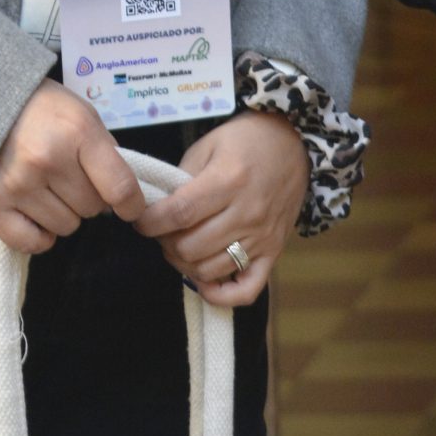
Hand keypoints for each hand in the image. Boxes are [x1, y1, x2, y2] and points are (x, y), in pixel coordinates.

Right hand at [0, 80, 146, 253]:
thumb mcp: (83, 115)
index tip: (130, 208)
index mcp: (77, 132)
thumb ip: (104, 152)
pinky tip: (35, 212)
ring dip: (63, 213)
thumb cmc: (43, 109)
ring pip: (64, 227)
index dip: (131, 204)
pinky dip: (38, 235)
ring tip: (48, 187)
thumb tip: (120, 197)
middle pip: (91, 209)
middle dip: (88, 198)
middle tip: (70, 178)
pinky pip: (30, 242)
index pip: (118, 187)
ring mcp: (18, 183)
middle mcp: (48, 159)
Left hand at [132, 111, 309, 308]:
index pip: (180, 214)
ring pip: (210, 270)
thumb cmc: (246, 140)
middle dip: (165, 243)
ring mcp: (262, 236)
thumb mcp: (209, 145)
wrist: (294, 143)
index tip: (140, 221)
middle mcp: (247, 212)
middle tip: (162, 232)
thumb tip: (159, 210)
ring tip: (180, 247)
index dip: (151, 223)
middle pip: (191, 247)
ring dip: (185, 265)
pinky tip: (204, 281)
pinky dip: (221, 295)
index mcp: (228, 180)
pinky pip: (247, 289)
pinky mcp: (273, 251)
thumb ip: (183, 177)